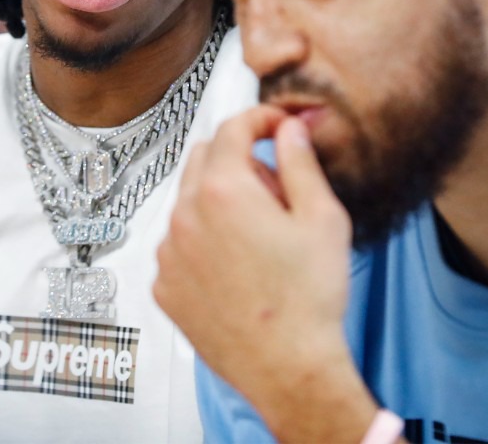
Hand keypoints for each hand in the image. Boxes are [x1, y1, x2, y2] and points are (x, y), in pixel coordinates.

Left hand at [154, 106, 378, 441]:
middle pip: (205, 157)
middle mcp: (184, 216)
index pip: (233, 127)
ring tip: (261, 237)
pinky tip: (238, 268)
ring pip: (189, 201)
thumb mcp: (322, 217)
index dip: (261, 118)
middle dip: (240, 157)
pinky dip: (203, 241)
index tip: (280, 126)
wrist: (288, 369)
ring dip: (220, 200)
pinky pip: (179, 244)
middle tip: (278, 190)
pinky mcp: (165, 287)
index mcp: (223, 190)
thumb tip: (288, 128)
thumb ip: (300, 161)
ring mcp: (168, 254)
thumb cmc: (310, 297)